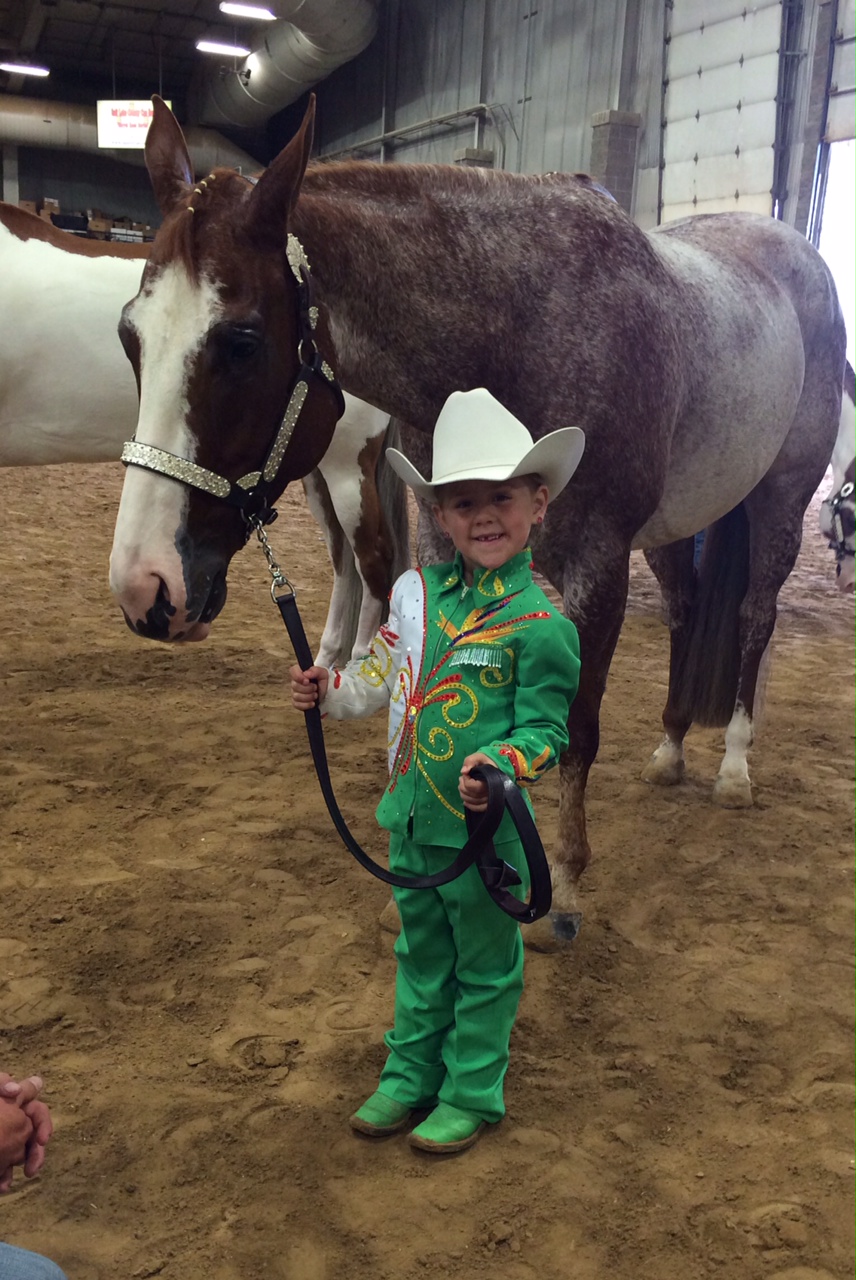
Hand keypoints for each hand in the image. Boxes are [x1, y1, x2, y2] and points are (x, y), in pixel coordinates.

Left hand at [0, 1074, 52, 1191]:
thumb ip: (1, 1084)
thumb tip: (22, 1085)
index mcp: (9, 1104)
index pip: (34, 1108)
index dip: (42, 1122)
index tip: (43, 1139)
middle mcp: (7, 1121)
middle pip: (30, 1133)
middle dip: (35, 1151)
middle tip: (33, 1169)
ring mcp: (0, 1140)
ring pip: (18, 1153)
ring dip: (19, 1167)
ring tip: (7, 1183)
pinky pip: (3, 1167)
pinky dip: (4, 1176)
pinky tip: (1, 1186)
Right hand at [289, 663, 328, 709]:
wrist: (328, 695)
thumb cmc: (324, 683)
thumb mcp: (324, 674)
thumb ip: (315, 671)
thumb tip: (306, 674)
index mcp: (301, 673)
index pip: (293, 671)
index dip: (298, 676)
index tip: (307, 681)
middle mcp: (295, 683)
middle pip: (294, 685)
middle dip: (307, 688)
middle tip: (315, 688)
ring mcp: (295, 693)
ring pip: (296, 696)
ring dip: (308, 697)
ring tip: (316, 695)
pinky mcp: (296, 703)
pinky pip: (296, 705)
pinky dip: (306, 705)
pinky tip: (312, 703)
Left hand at [459, 752, 492, 811]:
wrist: (496, 767)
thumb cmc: (486, 762)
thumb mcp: (478, 756)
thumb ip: (470, 761)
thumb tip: (463, 771)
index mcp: (491, 779)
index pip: (473, 786)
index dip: (465, 780)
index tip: (465, 774)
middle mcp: (492, 791)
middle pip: (472, 795)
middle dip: (462, 787)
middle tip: (461, 779)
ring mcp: (492, 798)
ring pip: (474, 802)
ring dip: (464, 795)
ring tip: (462, 786)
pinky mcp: (490, 803)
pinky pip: (480, 809)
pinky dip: (471, 806)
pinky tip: (465, 801)